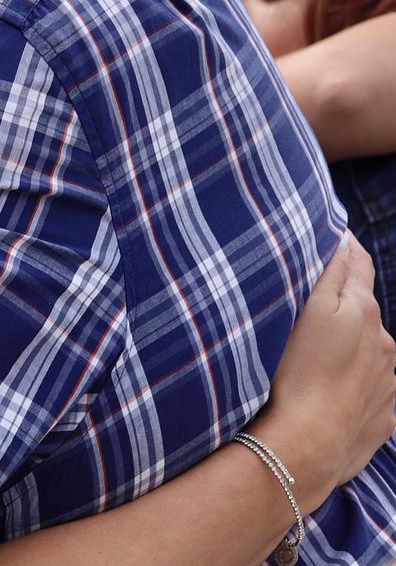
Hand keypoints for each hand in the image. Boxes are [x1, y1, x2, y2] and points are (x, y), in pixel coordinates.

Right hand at [250, 234, 395, 504]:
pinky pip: (369, 390)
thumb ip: (332, 272)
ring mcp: (387, 383)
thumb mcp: (311, 310)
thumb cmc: (299, 373)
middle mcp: (385, 344)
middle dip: (342, 305)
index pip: (358, 264)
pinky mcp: (382, 416)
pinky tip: (327, 392)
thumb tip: (345, 241)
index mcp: (364, 313)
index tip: (327, 238)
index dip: (344, 249)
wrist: (307, 445)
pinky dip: (351, 384)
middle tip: (305, 309)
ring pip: (368, 351)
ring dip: (349, 347)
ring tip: (312, 358)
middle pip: (363, 310)